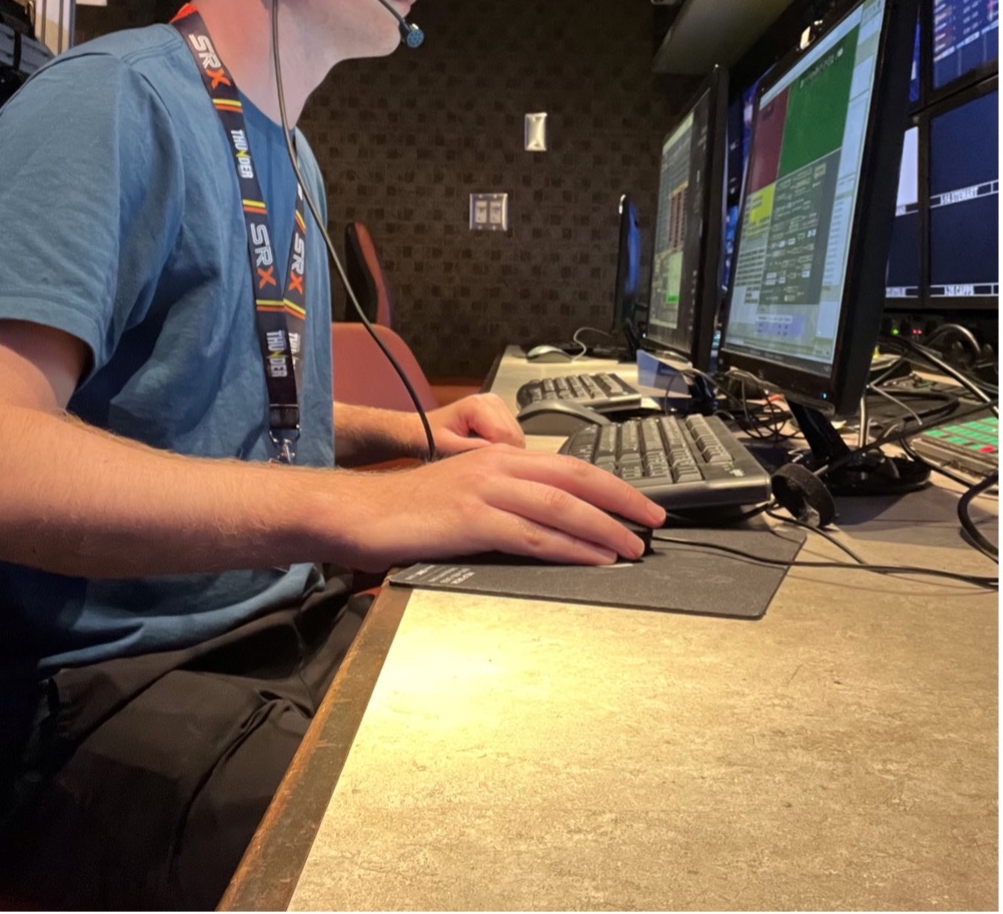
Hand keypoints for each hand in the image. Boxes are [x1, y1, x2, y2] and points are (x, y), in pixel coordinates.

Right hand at [322, 446, 665, 571]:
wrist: (362, 512)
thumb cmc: (410, 509)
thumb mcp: (466, 493)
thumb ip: (506, 499)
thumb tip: (550, 519)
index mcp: (500, 457)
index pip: (570, 465)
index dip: (611, 485)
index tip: (640, 503)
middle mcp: (498, 466)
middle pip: (576, 479)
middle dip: (622, 500)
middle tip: (654, 521)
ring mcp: (486, 491)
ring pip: (562, 507)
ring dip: (604, 529)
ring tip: (632, 548)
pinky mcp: (473, 519)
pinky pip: (534, 535)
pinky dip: (570, 548)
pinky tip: (593, 559)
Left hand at [426, 394, 525, 454]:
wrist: (422, 430)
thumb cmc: (430, 437)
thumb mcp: (447, 447)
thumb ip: (472, 451)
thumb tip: (497, 458)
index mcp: (478, 405)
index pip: (505, 435)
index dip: (496, 456)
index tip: (481, 466)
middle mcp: (492, 401)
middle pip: (515, 436)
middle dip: (501, 454)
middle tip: (479, 462)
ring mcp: (498, 405)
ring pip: (518, 437)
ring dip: (503, 450)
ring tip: (478, 451)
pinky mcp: (501, 413)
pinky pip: (513, 437)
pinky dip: (503, 447)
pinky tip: (484, 447)